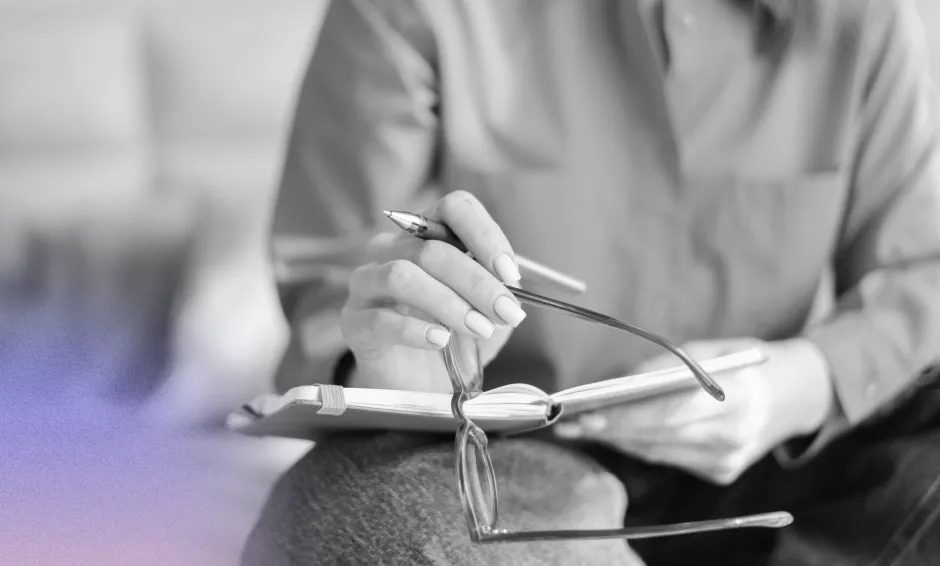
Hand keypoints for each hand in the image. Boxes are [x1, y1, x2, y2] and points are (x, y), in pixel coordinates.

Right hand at [341, 191, 526, 392]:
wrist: (419, 383)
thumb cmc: (453, 337)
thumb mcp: (486, 311)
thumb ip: (499, 293)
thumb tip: (510, 288)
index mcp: (429, 234)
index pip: (455, 208)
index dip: (485, 236)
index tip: (510, 274)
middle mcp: (393, 249)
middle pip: (432, 248)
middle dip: (477, 282)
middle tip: (505, 312)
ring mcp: (368, 283)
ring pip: (402, 275)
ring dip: (448, 303)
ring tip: (478, 329)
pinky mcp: (354, 321)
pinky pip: (379, 318)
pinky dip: (415, 330)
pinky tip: (439, 341)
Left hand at [555, 338, 834, 484]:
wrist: (793, 395)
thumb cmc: (744, 362)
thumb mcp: (709, 349)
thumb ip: (666, 366)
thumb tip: (618, 384)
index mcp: (736, 397)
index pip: (668, 413)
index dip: (623, 417)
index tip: (586, 414)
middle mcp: (732, 435)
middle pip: (656, 438)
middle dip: (608, 430)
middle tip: (568, 423)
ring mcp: (727, 460)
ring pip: (657, 452)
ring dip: (616, 440)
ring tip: (580, 428)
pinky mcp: (720, 473)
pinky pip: (668, 458)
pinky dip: (639, 445)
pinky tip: (613, 435)